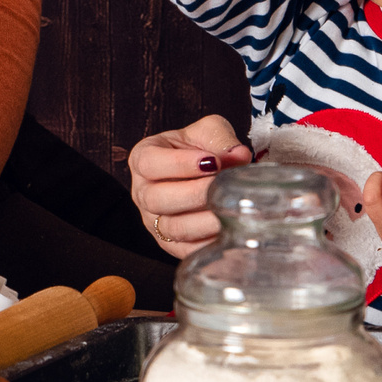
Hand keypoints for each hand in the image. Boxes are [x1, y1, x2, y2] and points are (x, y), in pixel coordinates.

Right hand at [126, 115, 251, 258]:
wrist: (201, 172)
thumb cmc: (199, 148)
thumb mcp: (207, 130)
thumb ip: (220, 138)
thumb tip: (239, 156)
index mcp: (143, 159)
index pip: (150, 163)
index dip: (180, 164)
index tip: (212, 162)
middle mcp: (143, 193)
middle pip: (157, 199)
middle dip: (194, 194)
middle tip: (223, 188)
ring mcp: (155, 222)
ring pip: (172, 228)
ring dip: (203, 222)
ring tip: (230, 211)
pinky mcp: (171, 244)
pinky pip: (186, 250)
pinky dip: (208, 244)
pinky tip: (230, 233)